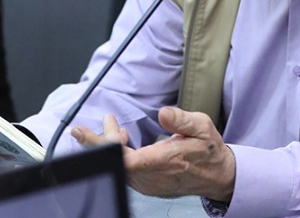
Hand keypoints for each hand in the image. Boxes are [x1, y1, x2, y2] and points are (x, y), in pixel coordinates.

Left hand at [73, 107, 235, 202]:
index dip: (100, 146)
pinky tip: (123, 139)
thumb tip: (163, 113)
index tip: (82, 132)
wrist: (217, 176)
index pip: (124, 159)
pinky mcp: (147, 185)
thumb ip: (182, 120)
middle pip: (114, 162)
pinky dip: (118, 154)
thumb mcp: (202, 127)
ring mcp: (149, 184)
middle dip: (100, 141)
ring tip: (112, 125)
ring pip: (118, 167)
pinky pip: (125, 171)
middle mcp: (153, 176)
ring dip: (109, 146)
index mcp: (164, 161)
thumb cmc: (209, 150)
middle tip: (96, 122)